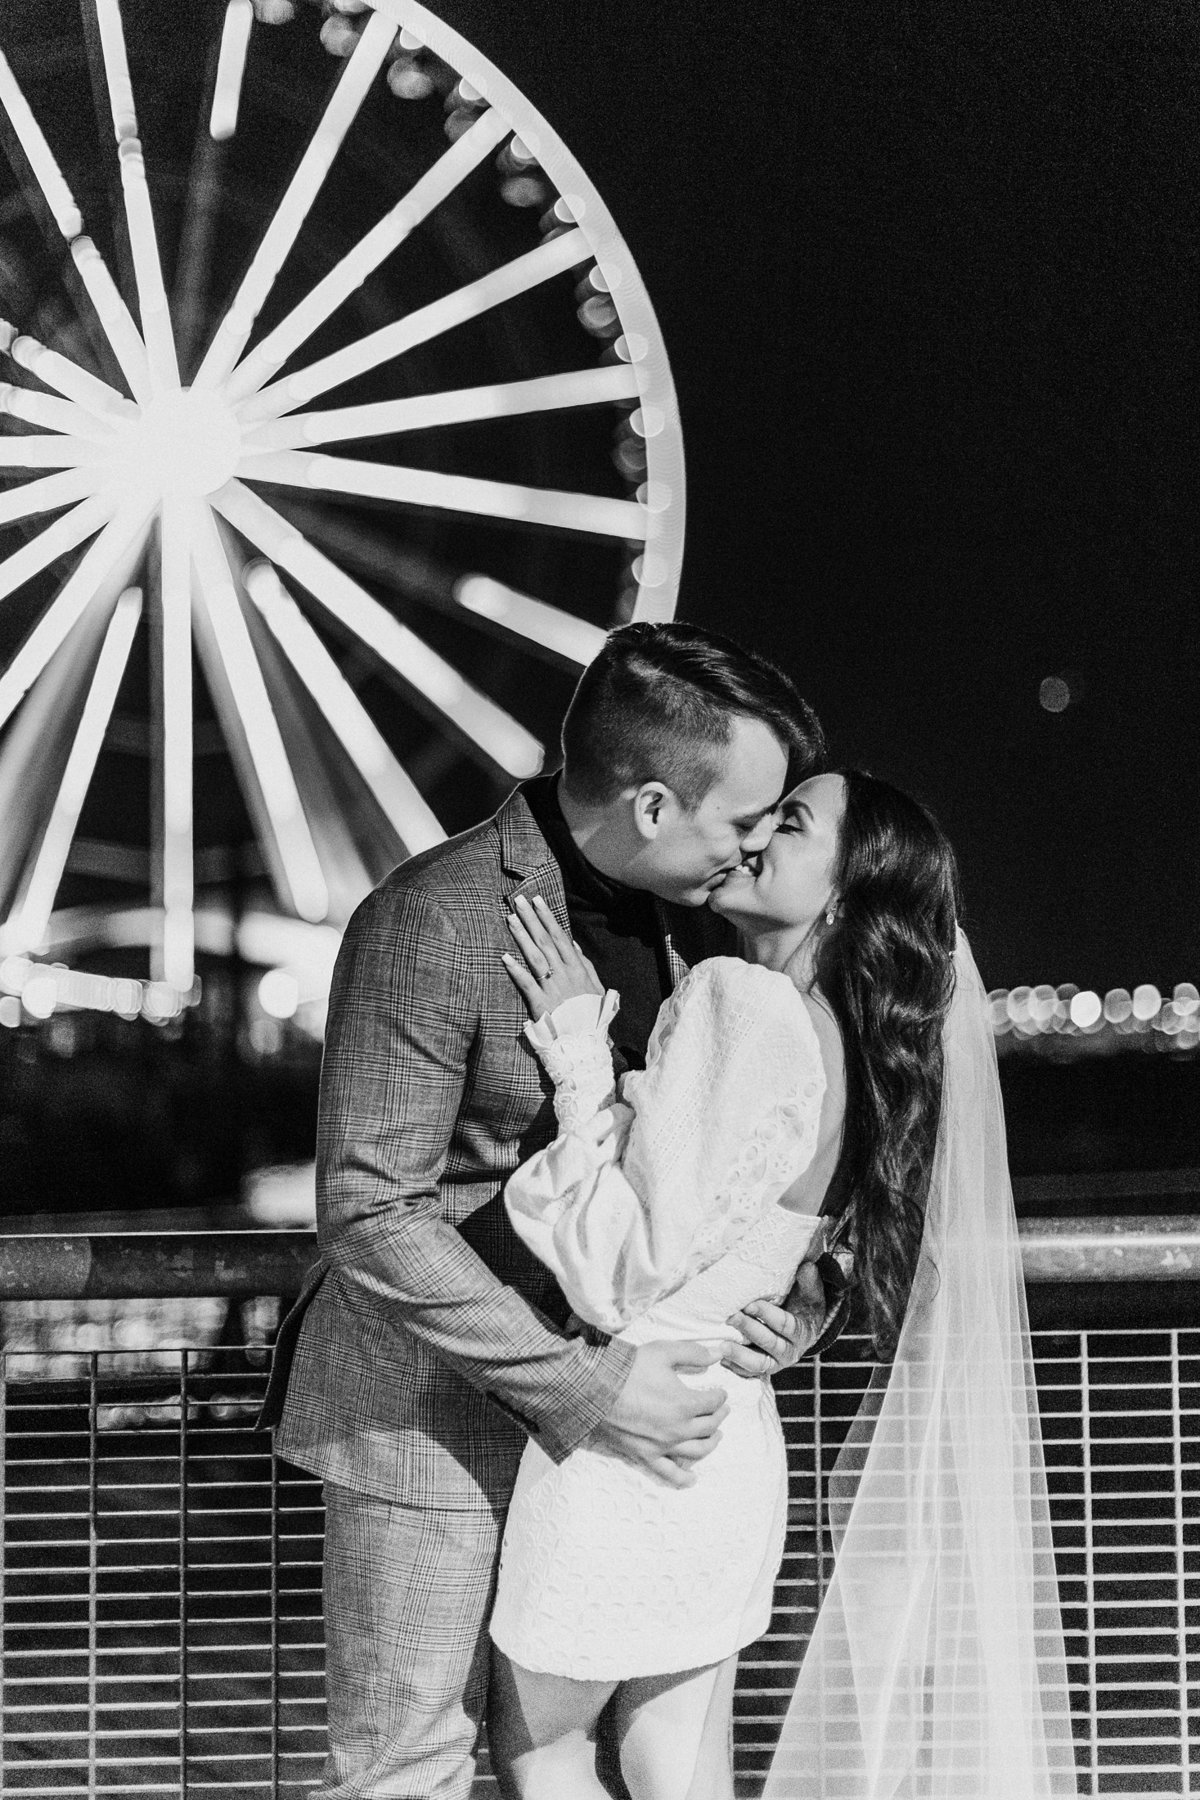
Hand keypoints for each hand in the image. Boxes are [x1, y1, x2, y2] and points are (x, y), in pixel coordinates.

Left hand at [502, 893, 604, 1018]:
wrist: (586, 1043)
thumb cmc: (591, 1016)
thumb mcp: (596, 988)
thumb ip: (586, 965)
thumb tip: (574, 945)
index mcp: (578, 969)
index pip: (560, 937)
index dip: (548, 917)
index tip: (538, 900)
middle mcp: (565, 974)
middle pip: (545, 941)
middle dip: (532, 918)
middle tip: (518, 899)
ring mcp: (553, 988)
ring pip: (535, 956)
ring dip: (522, 936)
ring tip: (510, 918)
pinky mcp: (541, 1004)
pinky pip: (527, 984)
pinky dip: (516, 970)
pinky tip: (504, 957)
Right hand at [592, 1338, 729, 1488]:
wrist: (594, 1388)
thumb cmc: (629, 1368)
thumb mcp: (663, 1352)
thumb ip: (694, 1353)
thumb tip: (719, 1354)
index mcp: (685, 1403)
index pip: (713, 1402)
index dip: (720, 1396)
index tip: (720, 1392)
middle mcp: (678, 1429)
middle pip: (709, 1426)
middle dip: (719, 1417)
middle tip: (722, 1410)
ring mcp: (662, 1445)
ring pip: (697, 1450)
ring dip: (711, 1443)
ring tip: (716, 1436)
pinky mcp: (645, 1455)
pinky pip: (668, 1473)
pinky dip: (682, 1479)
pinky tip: (692, 1480)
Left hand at [723, 1262, 825, 1376]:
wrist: (803, 1329)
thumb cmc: (804, 1308)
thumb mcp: (811, 1295)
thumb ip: (809, 1282)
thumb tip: (806, 1267)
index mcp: (802, 1333)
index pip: (786, 1324)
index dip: (767, 1315)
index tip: (750, 1304)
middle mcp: (790, 1352)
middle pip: (769, 1343)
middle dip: (749, 1330)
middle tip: (731, 1317)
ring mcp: (776, 1363)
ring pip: (759, 1364)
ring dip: (740, 1355)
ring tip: (722, 1345)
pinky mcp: (763, 1370)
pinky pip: (749, 1374)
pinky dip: (735, 1368)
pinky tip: (721, 1358)